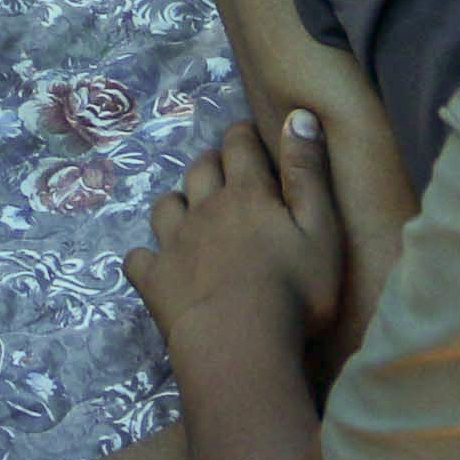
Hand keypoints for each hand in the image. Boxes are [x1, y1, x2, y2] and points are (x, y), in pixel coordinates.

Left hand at [132, 110, 348, 369]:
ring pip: (166, 206)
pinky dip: (147, 256)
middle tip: (224, 172)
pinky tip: (156, 264)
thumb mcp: (321, 229)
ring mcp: (173, 244)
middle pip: (200, 170)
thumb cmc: (295, 291)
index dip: (243, 136)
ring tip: (191, 213)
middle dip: (211, 163)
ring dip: (179, 202)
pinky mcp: (154, 280)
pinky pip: (138, 258)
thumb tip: (296, 113)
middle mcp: (205, 209)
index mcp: (247, 194)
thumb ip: (308, 172)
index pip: (239, 146)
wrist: (240, 346)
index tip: (247, 136)